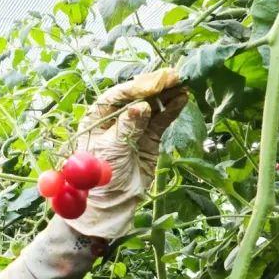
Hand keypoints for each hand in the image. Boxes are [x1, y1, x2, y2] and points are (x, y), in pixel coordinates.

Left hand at [66, 68, 187, 240]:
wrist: (111, 203)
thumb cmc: (99, 176)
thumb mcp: (110, 150)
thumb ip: (126, 128)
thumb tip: (140, 106)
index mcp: (97, 119)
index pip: (115, 97)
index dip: (133, 88)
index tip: (151, 84)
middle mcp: (115, 119)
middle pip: (136, 98)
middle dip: (153, 87)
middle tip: (172, 76)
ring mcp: (134, 128)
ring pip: (152, 106)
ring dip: (166, 95)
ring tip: (181, 84)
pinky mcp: (149, 138)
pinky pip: (161, 120)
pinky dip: (171, 110)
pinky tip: (181, 99)